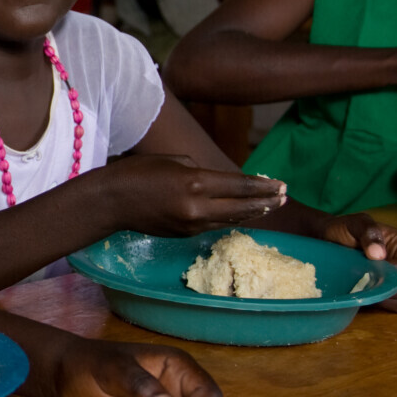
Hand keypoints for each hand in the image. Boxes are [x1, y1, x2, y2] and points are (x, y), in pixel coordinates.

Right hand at [99, 155, 287, 236]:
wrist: (111, 202)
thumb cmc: (138, 172)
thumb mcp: (173, 161)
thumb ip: (201, 172)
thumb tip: (219, 183)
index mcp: (195, 183)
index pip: (239, 186)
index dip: (264, 187)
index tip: (282, 185)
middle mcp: (197, 207)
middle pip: (242, 208)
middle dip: (266, 203)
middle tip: (285, 197)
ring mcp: (191, 225)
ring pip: (231, 221)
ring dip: (252, 214)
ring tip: (270, 208)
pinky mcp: (184, 235)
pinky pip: (214, 226)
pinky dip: (231, 220)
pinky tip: (241, 215)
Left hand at [319, 213, 396, 313]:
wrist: (330, 239)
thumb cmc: (345, 229)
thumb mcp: (356, 224)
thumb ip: (369, 234)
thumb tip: (379, 254)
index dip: (393, 274)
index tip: (372, 274)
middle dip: (391, 290)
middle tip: (368, 288)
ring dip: (389, 300)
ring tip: (368, 293)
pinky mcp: (393, 289)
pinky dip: (386, 305)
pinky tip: (369, 298)